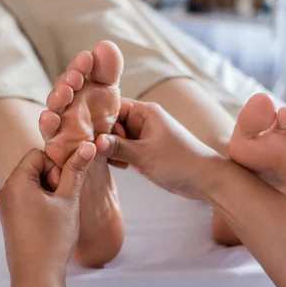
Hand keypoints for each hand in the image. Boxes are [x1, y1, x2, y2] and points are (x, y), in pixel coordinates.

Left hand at [0, 143, 95, 279]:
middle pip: (32, 168)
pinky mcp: (9, 219)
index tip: (63, 188)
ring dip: (48, 192)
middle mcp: (5, 192)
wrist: (36, 277)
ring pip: (30, 184)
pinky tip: (50, 221)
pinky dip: (40, 203)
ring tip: (57, 213)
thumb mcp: (69, 200)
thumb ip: (76, 170)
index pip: (37, 154)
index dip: (55, 166)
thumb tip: (87, 145)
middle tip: (61, 201)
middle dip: (51, 179)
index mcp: (15, 182)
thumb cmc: (53, 238)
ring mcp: (5, 207)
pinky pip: (25, 199)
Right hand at [96, 99, 220, 197]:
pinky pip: (124, 148)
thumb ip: (118, 148)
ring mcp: (144, 136)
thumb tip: (93, 142)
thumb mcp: (145, 155)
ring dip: (108, 147)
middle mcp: (143, 120)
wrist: (205, 179)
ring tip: (100, 159)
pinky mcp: (145, 150)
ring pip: (117, 137)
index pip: (112, 106)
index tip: (80, 129)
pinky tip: (114, 165)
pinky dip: (117, 155)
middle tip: (86, 148)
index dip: (96, 116)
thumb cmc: (180, 162)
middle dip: (100, 134)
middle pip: (112, 121)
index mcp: (145, 112)